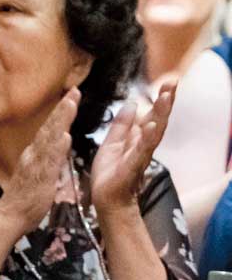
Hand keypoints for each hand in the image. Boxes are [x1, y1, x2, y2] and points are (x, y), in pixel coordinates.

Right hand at [0, 90, 77, 235]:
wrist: (11, 216)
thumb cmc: (26, 199)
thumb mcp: (40, 174)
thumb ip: (49, 158)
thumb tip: (61, 142)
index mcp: (35, 154)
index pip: (50, 129)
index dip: (62, 112)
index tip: (72, 96)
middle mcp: (34, 154)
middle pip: (50, 126)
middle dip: (63, 108)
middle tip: (75, 90)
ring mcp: (35, 163)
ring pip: (49, 137)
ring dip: (61, 120)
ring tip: (71, 104)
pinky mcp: (39, 176)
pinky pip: (49, 160)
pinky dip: (56, 147)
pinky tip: (64, 136)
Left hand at [92, 83, 175, 214]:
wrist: (106, 198)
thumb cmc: (110, 173)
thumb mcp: (113, 142)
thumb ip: (122, 125)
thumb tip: (131, 103)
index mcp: (137, 138)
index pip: (152, 114)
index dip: (160, 99)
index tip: (170, 81)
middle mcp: (143, 145)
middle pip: (158, 119)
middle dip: (166, 101)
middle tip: (174, 82)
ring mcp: (140, 155)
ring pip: (154, 132)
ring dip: (161, 114)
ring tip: (166, 97)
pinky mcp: (132, 166)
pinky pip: (141, 150)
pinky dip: (147, 138)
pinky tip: (151, 126)